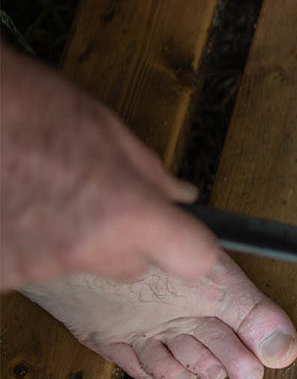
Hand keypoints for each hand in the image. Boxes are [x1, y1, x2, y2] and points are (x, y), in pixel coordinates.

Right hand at [0, 43, 218, 290]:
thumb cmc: (26, 105)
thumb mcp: (104, 127)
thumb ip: (149, 172)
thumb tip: (181, 196)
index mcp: (128, 212)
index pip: (194, 258)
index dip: (189, 243)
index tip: (180, 231)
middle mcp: (89, 249)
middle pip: (135, 265)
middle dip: (125, 237)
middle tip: (94, 198)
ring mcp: (40, 267)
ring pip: (80, 262)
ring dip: (70, 237)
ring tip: (39, 193)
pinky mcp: (1, 274)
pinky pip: (32, 266)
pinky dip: (26, 243)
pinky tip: (13, 206)